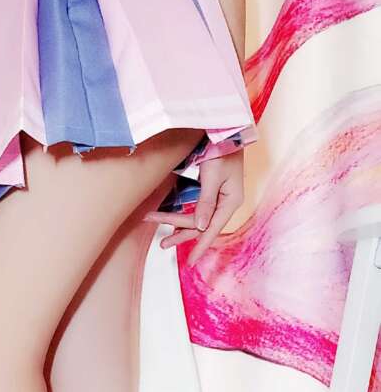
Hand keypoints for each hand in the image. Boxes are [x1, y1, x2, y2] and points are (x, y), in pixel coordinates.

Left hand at [144, 150, 244, 265]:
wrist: (225, 129)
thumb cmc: (222, 150)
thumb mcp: (213, 177)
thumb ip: (206, 202)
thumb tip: (202, 226)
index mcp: (230, 201)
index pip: (212, 230)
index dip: (200, 246)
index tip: (191, 261)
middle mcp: (225, 202)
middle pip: (201, 225)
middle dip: (180, 234)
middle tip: (162, 244)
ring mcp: (218, 197)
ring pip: (197, 218)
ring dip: (179, 226)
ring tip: (163, 239)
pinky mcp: (211, 191)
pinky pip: (196, 209)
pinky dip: (183, 216)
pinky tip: (172, 222)